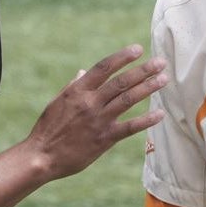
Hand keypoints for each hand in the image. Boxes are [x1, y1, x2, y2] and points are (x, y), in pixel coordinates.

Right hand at [25, 44, 167, 180]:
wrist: (42, 157)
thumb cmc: (47, 129)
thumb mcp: (57, 102)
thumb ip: (73, 86)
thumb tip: (84, 72)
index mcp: (77, 91)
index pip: (104, 67)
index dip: (122, 57)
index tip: (138, 49)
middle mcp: (90, 102)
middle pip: (121, 81)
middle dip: (143, 70)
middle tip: (161, 63)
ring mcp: (99, 120)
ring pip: (128, 99)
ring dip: (148, 88)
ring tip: (163, 79)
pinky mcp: (104, 139)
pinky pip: (130, 127)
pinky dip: (146, 120)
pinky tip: (160, 114)